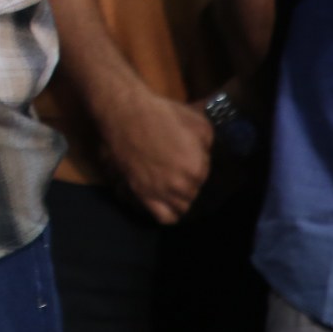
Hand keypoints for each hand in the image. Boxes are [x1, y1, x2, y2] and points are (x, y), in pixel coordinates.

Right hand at [98, 85, 213, 223]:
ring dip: (182, 197)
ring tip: (174, 184)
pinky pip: (165, 217)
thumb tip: (206, 156)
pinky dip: (169, 213)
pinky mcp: (143, 194)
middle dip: (191, 180)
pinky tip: (167, 200)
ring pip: (183, 208)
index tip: (191, 156)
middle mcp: (181, 186)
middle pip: (196, 192)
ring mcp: (161, 193)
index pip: (209, 176)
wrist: (124, 114)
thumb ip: (209, 145)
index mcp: (197, 168)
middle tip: (180, 166)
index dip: (199, 164)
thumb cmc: (161, 114)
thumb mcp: (198, 122)